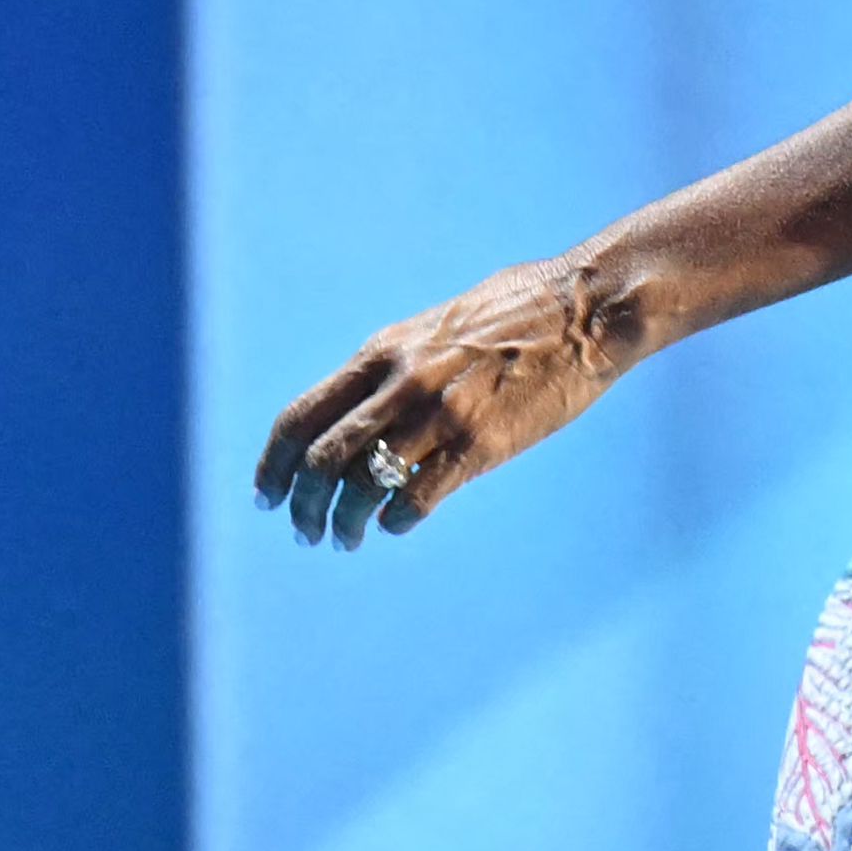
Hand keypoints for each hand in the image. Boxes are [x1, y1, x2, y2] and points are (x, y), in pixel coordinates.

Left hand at [255, 256, 630, 546]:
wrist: (584, 311)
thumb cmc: (514, 313)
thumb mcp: (432, 329)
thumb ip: (393, 369)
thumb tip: (361, 409)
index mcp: (381, 353)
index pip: (301, 417)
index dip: (274, 464)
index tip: (267, 495)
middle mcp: (400, 384)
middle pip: (322, 459)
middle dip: (303, 506)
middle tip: (305, 532)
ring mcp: (439, 415)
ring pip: (363, 485)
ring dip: (344, 523)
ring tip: (344, 540)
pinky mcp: (480, 445)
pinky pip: (418, 497)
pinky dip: (396, 520)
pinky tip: (396, 526)